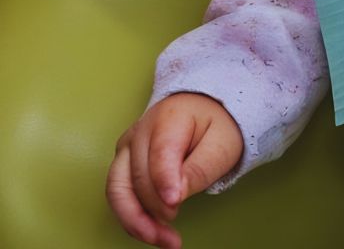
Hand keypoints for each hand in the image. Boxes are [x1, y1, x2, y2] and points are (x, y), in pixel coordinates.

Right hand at [107, 92, 242, 248]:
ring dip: (136, 221)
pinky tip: (152, 232)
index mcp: (170, 117)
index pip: (161, 153)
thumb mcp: (222, 143)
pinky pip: (118, 195)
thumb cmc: (213, 125)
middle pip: (138, 176)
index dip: (164, 182)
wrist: (201, 111)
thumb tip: (175, 197)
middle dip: (155, 210)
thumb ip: (201, 168)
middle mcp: (140, 130)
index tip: (174, 204)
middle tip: (175, 234)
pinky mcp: (122, 162)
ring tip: (162, 240)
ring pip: (118, 190)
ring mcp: (127, 146)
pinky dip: (132, 218)